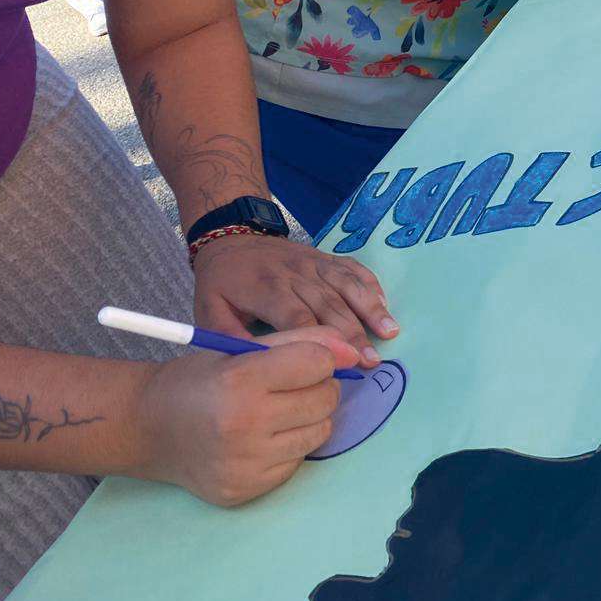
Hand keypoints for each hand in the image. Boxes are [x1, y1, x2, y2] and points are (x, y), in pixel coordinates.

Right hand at [131, 326, 358, 506]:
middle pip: (325, 398)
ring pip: (320, 431)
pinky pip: (298, 462)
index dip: (318, 358)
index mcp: (240, 380)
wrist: (148, 429)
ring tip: (276, 411)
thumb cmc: (198, 381)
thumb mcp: (241, 348)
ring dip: (308, 418)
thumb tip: (354, 352)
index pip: (318, 363)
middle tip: (288, 386)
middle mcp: (244, 425)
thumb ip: (302, 340)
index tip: (301, 361)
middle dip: (317, 386)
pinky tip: (261, 439)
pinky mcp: (246, 490)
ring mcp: (246, 463)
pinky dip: (289, 446)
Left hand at [192, 234, 396, 367]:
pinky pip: (353, 269)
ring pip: (348, 286)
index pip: (298, 317)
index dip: (320, 340)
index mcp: (267, 289)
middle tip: (372, 361)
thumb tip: (253, 364)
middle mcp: (296, 275)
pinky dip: (371, 285)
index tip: (340, 363)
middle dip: (354, 334)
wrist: (232, 236)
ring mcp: (315, 264)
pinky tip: (386, 305)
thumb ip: (229, 337)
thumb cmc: (222, 281)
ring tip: (391, 331)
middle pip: (330, 306)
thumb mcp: (209, 310)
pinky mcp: (326, 258)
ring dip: (371, 308)